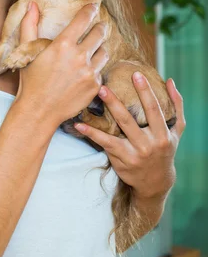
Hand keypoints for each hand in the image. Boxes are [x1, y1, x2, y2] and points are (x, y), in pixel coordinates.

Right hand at [15, 2, 108, 128]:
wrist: (39, 111)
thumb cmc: (31, 81)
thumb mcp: (27, 52)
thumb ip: (29, 26)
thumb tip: (32, 5)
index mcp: (63, 45)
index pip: (83, 19)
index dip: (90, 11)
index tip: (93, 8)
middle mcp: (79, 56)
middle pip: (99, 33)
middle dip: (100, 28)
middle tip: (99, 26)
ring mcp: (90, 72)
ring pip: (104, 52)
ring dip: (100, 48)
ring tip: (95, 48)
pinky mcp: (95, 86)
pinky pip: (101, 72)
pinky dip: (95, 69)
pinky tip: (87, 71)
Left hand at [73, 73, 185, 199]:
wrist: (156, 182)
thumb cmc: (165, 149)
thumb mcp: (176, 130)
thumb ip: (176, 105)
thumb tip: (170, 81)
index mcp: (163, 134)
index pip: (154, 109)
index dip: (145, 92)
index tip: (136, 75)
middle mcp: (148, 144)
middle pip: (129, 120)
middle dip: (115, 102)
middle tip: (102, 86)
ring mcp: (134, 154)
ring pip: (114, 133)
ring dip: (99, 119)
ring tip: (87, 103)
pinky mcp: (121, 160)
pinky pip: (104, 144)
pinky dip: (92, 134)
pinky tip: (79, 125)